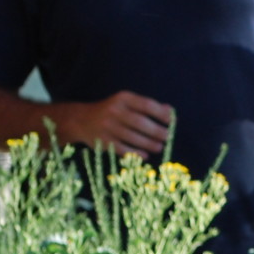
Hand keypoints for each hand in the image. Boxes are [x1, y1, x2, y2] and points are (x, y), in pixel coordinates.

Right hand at [59, 91, 173, 155]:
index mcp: (122, 98)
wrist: (81, 120)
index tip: (173, 121)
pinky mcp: (104, 141)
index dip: (161, 114)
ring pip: (133, 137)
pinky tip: (146, 155)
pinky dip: (136, 153)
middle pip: (141, 123)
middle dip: (157, 131)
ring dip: (149, 143)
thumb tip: (170, 111)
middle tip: (167, 136)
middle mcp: (114, 111)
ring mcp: (108, 127)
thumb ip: (147, 106)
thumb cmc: (111, 110)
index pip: (146, 105)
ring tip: (159, 146)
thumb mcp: (126, 102)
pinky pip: (124, 149)